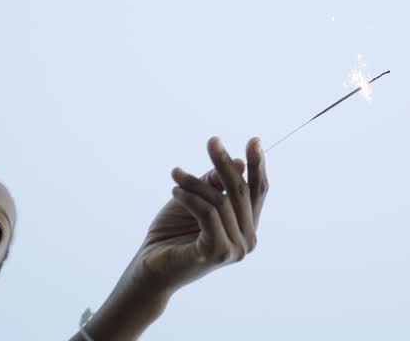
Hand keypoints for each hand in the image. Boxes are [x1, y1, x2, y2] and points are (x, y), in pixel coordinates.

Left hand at [130, 137, 267, 296]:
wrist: (150, 268)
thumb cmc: (173, 233)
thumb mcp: (196, 199)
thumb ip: (216, 184)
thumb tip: (237, 163)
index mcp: (248, 227)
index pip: (258, 191)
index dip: (257, 165)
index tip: (254, 140)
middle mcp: (248, 240)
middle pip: (241, 191)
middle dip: (225, 163)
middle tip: (212, 141)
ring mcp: (235, 249)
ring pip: (220, 200)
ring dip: (194, 182)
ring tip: (175, 175)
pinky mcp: (217, 252)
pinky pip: (207, 212)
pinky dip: (189, 197)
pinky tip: (175, 191)